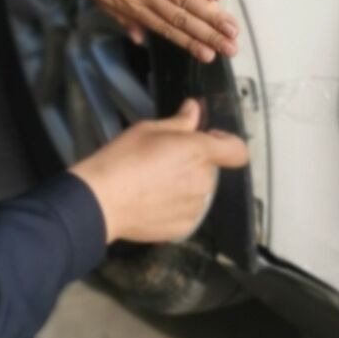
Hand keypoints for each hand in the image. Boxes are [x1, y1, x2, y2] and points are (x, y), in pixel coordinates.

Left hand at [56, 0, 239, 64]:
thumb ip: (121, 16)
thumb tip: (139, 38)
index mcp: (130, 4)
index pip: (165, 28)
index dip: (189, 43)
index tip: (209, 55)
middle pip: (181, 17)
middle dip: (208, 34)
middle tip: (231, 47)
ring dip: (210, 13)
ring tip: (231, 27)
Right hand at [71, 99, 249, 244]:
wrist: (102, 201)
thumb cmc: (121, 161)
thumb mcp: (148, 129)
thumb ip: (179, 122)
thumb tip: (193, 110)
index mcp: (198, 152)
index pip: (237, 150)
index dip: (226, 143)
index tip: (210, 140)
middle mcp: (203, 181)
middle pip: (211, 169)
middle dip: (194, 163)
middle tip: (165, 160)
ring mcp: (195, 207)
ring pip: (199, 191)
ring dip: (185, 186)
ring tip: (155, 183)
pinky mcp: (185, 227)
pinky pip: (188, 212)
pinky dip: (176, 206)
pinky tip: (153, 200)